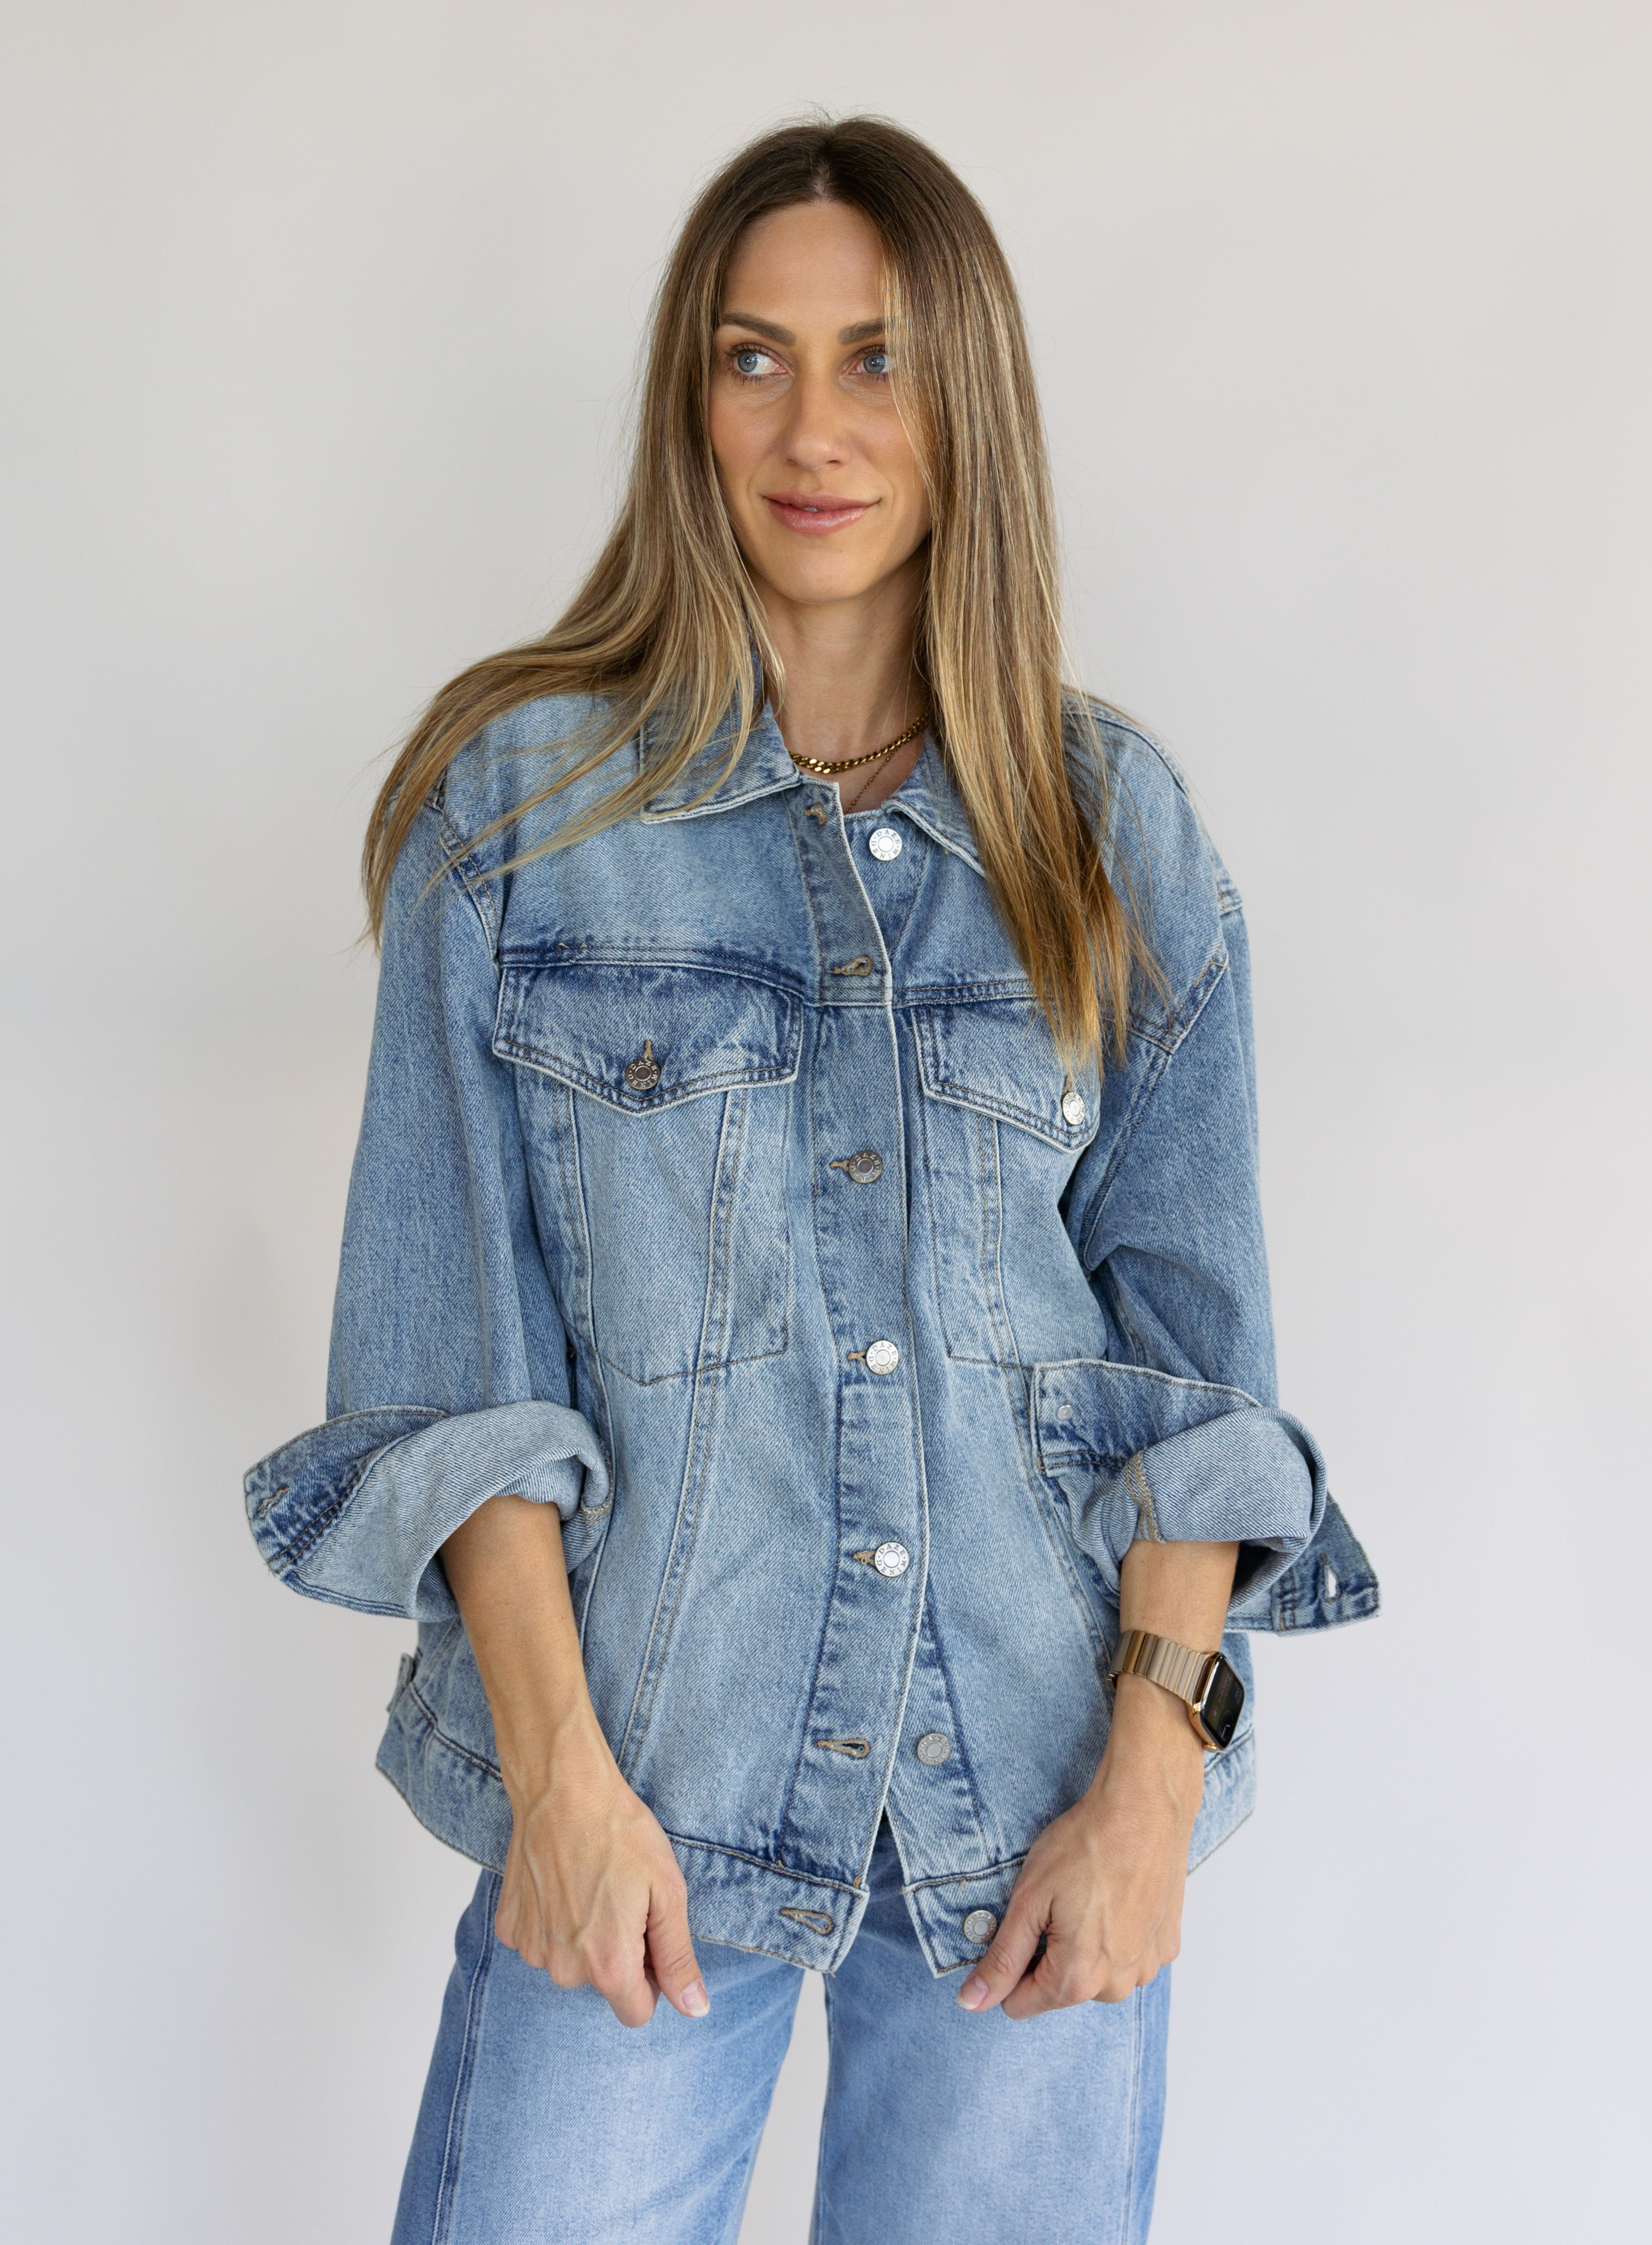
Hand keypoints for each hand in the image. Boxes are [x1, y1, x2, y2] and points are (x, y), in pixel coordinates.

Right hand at [494, 1713, 708, 2029]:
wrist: (562, 1789)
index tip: (649, 1936)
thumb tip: (695, 2009)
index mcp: (609, 1966)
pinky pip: (540, 1940)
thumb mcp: (667, 1892)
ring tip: (590, 1885)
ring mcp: (531, 1948)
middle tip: (620, 1897)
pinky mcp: (509, 1926)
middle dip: (616, 1953)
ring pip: (569, 1963)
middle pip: (602, 1985)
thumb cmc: (620, 1834)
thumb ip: (678, 1958)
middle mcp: (564, 1969)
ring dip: (582, 1937)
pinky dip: (552, 1920)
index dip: (651, 1979)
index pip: (637, 2013)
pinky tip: (561, 1883)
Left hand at [957, 1675, 1203, 2018]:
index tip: (1020, 1926)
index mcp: (1078, 1979)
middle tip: (1057, 1903)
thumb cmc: (1085, 1846)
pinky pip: (1128, 1958)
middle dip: (1049, 1955)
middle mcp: (1118, 1985)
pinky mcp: (1166, 1946)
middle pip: (1060, 1990)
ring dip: (1086, 1948)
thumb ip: (1001, 1959)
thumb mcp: (1028, 1900)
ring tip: (1089, 1898)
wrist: (1144, 1808)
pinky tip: (1117, 1899)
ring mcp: (1148, 1967)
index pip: (1021, 2004)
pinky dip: (1117, 1936)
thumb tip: (973, 2002)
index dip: (1009, 1968)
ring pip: (1097, 1976)